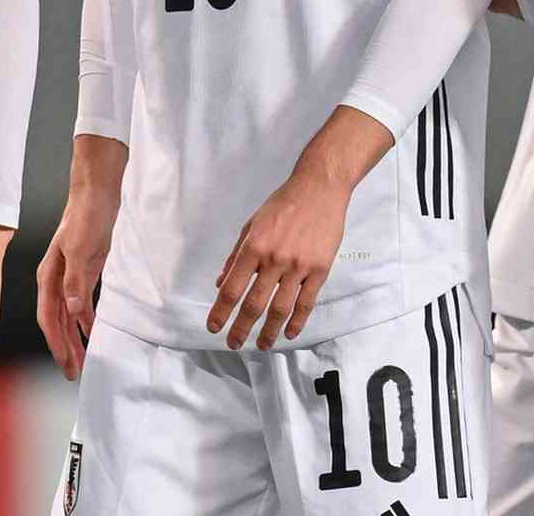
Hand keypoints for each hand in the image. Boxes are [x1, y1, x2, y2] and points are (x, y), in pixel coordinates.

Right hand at [35, 185, 118, 380]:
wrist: (97, 194)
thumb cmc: (85, 217)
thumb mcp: (81, 249)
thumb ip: (75, 281)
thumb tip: (73, 312)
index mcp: (48, 276)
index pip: (49, 318)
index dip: (57, 343)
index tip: (66, 364)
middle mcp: (55, 281)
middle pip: (57, 322)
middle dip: (64, 348)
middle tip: (74, 374)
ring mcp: (70, 278)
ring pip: (68, 317)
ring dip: (74, 339)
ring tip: (82, 361)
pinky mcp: (84, 273)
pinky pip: (82, 305)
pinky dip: (86, 321)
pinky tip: (91, 333)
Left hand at [208, 166, 350, 349]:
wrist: (319, 189)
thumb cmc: (282, 205)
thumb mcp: (251, 225)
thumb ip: (235, 255)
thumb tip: (220, 283)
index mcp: (254, 247)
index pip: (232, 288)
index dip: (221, 311)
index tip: (213, 328)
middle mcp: (274, 259)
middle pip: (254, 304)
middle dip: (241, 328)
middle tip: (233, 344)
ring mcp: (299, 266)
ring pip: (280, 308)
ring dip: (269, 331)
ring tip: (262, 344)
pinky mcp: (319, 270)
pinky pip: (306, 302)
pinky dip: (297, 321)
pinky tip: (288, 332)